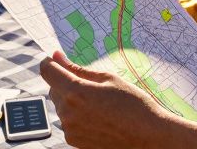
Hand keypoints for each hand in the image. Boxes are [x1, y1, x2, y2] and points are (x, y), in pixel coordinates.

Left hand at [40, 51, 168, 147]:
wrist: (148, 137)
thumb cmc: (133, 104)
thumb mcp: (108, 79)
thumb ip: (78, 69)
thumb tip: (57, 57)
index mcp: (76, 92)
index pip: (48, 71)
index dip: (50, 62)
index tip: (57, 60)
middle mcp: (68, 112)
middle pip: (54, 88)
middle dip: (65, 81)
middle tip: (91, 84)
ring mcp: (70, 129)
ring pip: (61, 106)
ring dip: (72, 100)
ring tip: (99, 103)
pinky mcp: (74, 141)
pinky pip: (68, 121)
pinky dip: (77, 115)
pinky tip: (98, 116)